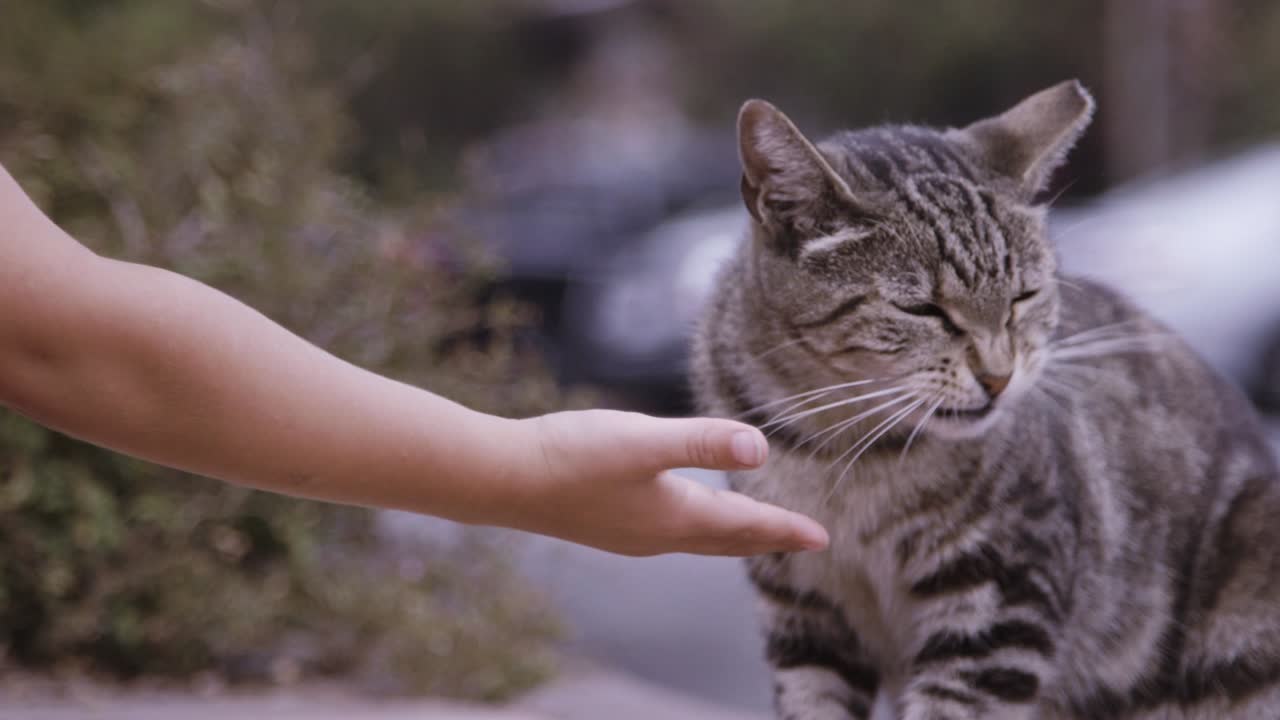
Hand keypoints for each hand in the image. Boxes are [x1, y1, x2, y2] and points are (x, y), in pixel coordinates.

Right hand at [502, 409, 829, 556]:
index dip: (785, 528)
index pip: (745, 525)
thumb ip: (702, 441)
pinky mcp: (606, 524)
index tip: (821, 537)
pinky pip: (670, 533)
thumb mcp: (643, 440)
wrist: (503, 480)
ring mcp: (630, 534)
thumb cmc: (571, 456)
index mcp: (675, 517)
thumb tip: (763, 448)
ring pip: (698, 539)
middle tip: (801, 540)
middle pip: (727, 540)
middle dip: (766, 539)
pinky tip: (681, 513)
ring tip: (751, 531)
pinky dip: (696, 528)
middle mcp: (657, 535)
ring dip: (731, 536)